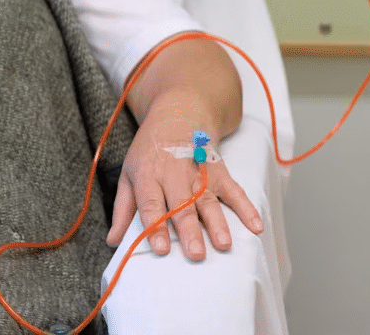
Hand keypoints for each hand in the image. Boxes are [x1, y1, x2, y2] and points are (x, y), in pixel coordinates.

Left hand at [105, 102, 263, 261]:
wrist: (180, 115)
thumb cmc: (151, 150)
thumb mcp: (129, 173)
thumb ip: (123, 209)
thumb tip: (114, 241)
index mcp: (149, 175)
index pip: (152, 204)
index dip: (157, 228)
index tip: (162, 249)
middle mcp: (176, 175)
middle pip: (183, 206)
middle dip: (191, 231)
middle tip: (197, 254)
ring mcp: (201, 173)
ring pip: (210, 201)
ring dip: (218, 223)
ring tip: (224, 244)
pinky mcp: (220, 172)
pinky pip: (235, 191)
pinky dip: (247, 208)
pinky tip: (256, 225)